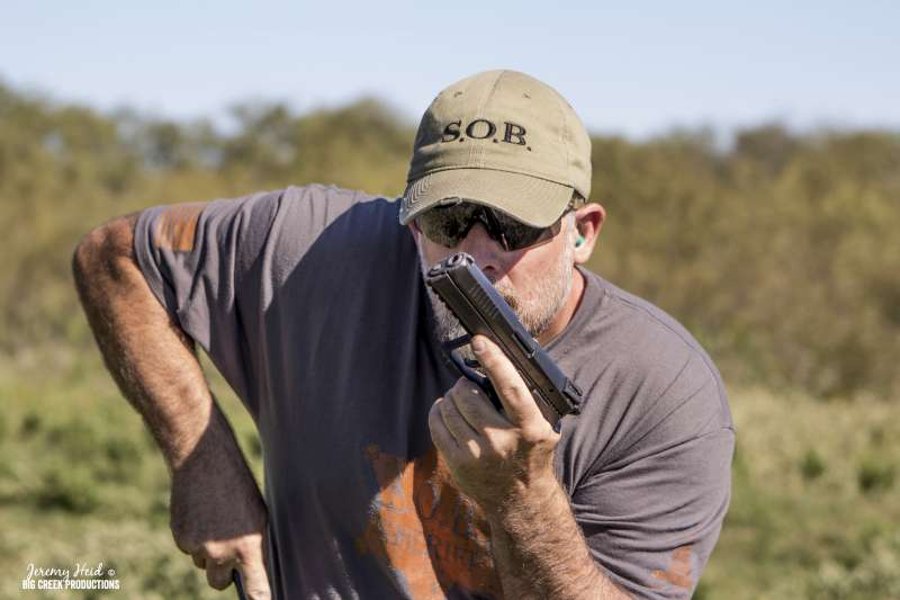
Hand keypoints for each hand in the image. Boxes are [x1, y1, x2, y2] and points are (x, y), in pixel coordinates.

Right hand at [169, 427, 271, 598]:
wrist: (204, 461)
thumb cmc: (241, 485)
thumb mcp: (259, 515)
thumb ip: (257, 545)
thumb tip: (257, 569)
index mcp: (249, 547)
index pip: (256, 589)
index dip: (259, 599)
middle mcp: (221, 553)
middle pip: (219, 583)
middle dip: (224, 574)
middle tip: (230, 553)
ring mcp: (197, 547)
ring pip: (203, 563)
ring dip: (209, 552)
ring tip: (217, 520)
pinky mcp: (180, 537)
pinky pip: (189, 548)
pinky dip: (195, 537)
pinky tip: (203, 513)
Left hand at [428, 335, 560, 514]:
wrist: (522, 501)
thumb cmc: (531, 454)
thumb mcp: (541, 426)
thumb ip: (524, 399)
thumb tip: (501, 362)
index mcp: (529, 427)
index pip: (510, 386)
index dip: (494, 360)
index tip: (480, 340)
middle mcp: (502, 441)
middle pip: (468, 395)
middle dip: (465, 384)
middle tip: (469, 387)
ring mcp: (478, 454)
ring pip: (449, 407)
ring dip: (452, 398)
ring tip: (461, 402)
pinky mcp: (458, 464)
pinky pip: (437, 425)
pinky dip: (439, 412)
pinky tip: (447, 413)